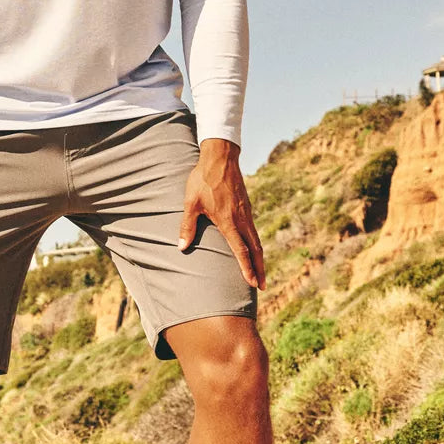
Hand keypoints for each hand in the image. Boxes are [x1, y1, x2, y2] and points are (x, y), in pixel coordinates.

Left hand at [177, 138, 265, 288]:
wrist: (220, 158)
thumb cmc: (202, 180)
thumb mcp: (191, 203)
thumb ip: (187, 226)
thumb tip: (181, 247)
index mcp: (228, 221)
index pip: (240, 250)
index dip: (246, 268)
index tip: (252, 283)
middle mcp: (241, 219)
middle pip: (255, 249)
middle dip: (259, 269)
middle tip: (262, 286)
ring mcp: (246, 213)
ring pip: (256, 240)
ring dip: (259, 258)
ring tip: (260, 272)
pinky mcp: (247, 207)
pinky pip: (254, 231)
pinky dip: (256, 245)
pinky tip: (252, 250)